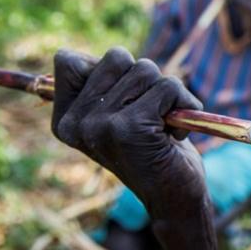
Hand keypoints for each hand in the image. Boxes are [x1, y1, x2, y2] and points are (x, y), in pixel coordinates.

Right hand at [51, 47, 207, 220]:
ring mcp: (100, 125)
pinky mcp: (131, 127)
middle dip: (146, 79)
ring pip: (145, 69)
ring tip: (164, 124)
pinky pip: (168, 86)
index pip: (68, 60)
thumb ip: (102, 85)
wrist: (175, 196)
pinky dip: (185, 102)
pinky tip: (176, 133)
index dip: (109, 70)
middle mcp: (76, 123)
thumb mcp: (118, 114)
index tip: (126, 101)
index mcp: (65, 120)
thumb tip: (88, 54)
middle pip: (115, 57)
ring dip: (168, 92)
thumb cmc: (154, 148)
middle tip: (151, 114)